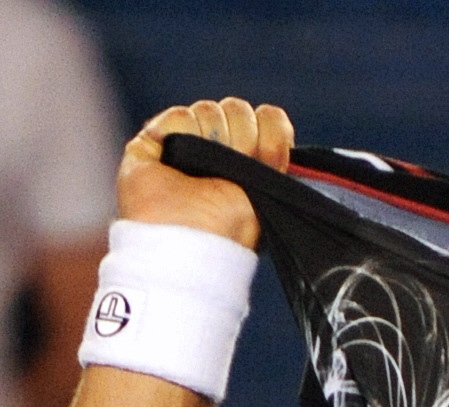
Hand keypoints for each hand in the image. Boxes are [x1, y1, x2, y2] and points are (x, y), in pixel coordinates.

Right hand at [117, 98, 293, 249]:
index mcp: (251, 161)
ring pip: (209, 109)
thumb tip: (276, 121)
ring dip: (214, 139)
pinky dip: (182, 136)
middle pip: (238, 109)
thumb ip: (277, 156)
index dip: (272, 132)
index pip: (268, 118)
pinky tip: (177, 163)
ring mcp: (187, 143)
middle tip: (235, 169)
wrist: (190, 240)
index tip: (271, 158)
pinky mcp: (155, 140)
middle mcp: (220, 148)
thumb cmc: (231, 228)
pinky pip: (180, 116)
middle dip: (244, 138)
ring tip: (204, 172)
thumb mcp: (270, 192)